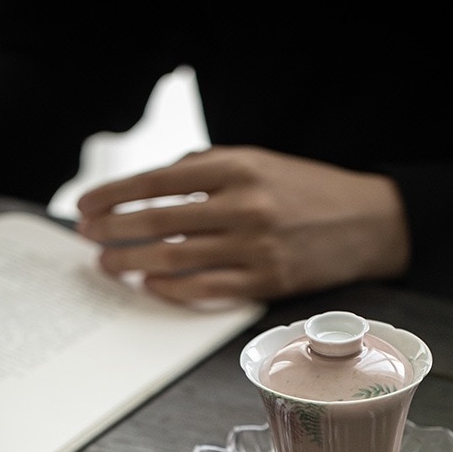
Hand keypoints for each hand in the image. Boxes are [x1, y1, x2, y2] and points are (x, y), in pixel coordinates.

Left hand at [76, 146, 410, 302]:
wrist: (367, 224)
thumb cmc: (305, 191)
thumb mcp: (258, 162)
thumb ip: (205, 170)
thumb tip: (150, 189)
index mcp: (237, 167)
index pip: (156, 180)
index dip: (113, 194)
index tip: (86, 205)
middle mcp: (243, 206)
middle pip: (157, 221)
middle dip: (113, 231)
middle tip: (88, 238)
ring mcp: (255, 248)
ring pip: (174, 258)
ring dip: (132, 263)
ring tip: (109, 264)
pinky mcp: (266, 282)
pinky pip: (204, 289)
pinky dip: (170, 288)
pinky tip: (150, 284)